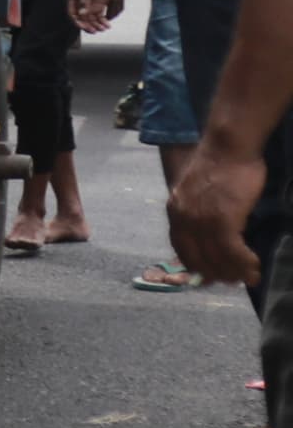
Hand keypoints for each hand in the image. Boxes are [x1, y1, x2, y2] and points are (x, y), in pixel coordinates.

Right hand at [71, 0, 128, 34]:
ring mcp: (90, 6)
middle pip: (83, 20)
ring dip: (97, 26)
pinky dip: (103, 22)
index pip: (73, 15)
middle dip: (89, 26)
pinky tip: (107, 25)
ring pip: (92, 20)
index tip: (84, 28)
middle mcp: (80, 5)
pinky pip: (100, 17)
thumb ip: (84, 2)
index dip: (78, 22)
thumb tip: (83, 15)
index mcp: (73, 0)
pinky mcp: (99, 6)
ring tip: (103, 29)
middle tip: (95, 31)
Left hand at [172, 136, 266, 288]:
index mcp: (174, 211)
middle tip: (233, 281)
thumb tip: (209, 229)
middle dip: (216, 274)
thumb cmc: (220, 164)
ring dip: (234, 272)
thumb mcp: (198, 190)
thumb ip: (197, 210)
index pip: (180, 248)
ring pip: (216, 258)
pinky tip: (254, 267)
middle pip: (197, 258)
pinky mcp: (222, 220)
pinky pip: (232, 251)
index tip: (209, 275)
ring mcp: (201, 220)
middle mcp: (183, 218)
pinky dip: (244, 262)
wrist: (228, 146)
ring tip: (247, 278)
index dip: (196, 265)